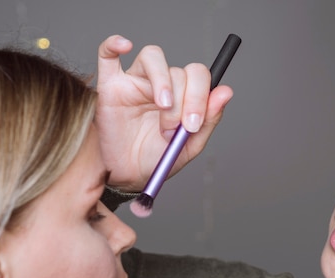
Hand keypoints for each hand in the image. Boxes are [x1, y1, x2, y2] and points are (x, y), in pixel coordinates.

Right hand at [95, 35, 233, 191]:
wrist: (129, 176)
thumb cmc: (157, 159)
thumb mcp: (189, 146)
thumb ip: (209, 120)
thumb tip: (226, 92)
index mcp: (183, 96)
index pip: (198, 76)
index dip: (201, 96)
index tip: (193, 124)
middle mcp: (161, 84)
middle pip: (179, 71)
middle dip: (183, 101)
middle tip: (175, 128)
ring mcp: (135, 82)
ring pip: (153, 57)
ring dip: (163, 82)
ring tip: (162, 108)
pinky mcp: (110, 86)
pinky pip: (107, 55)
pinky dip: (114, 44)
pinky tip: (124, 46)